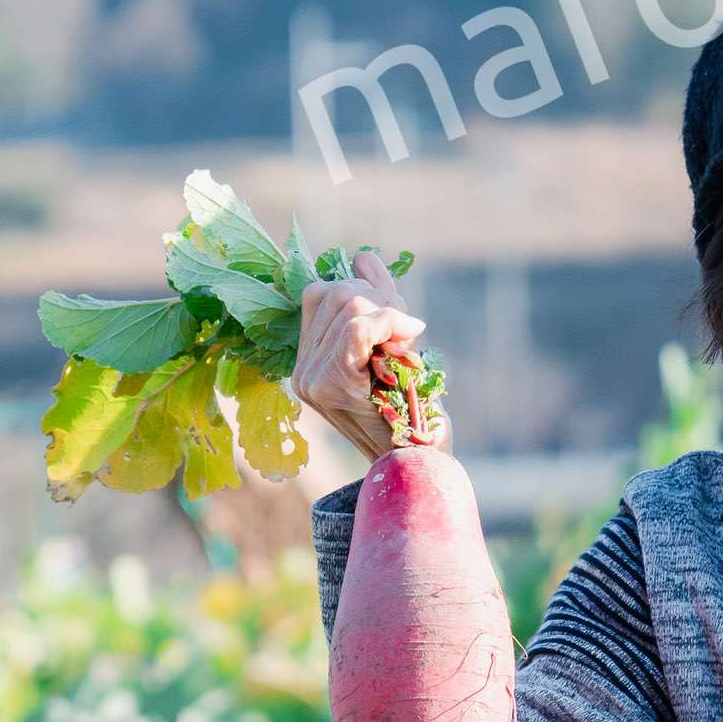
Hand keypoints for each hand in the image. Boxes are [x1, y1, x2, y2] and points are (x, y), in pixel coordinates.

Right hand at [292, 251, 425, 460]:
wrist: (421, 464)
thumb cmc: (412, 413)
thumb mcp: (394, 346)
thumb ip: (377, 304)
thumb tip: (363, 256)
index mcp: (309, 361)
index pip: (319, 294)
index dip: (363, 288)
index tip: (397, 314)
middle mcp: (302, 371)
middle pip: (333, 293)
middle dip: (379, 298)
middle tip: (407, 329)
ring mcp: (312, 378)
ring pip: (348, 304)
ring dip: (389, 310)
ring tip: (408, 340)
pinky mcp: (331, 384)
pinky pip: (357, 326)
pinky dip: (390, 319)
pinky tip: (411, 334)